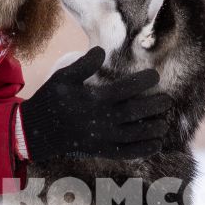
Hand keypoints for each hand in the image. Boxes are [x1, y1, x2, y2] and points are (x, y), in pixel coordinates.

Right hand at [19, 47, 170, 161]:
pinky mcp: (100, 150)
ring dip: (152, 129)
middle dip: (154, 106)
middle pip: (134, 112)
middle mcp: (101, 119)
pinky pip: (126, 152)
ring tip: (165, 122)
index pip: (125, 89)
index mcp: (94, 99)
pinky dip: (142, 150)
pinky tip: (156, 145)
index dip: (142, 82)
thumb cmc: (51, 99)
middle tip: (168, 100)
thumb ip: (82, 65)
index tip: (155, 76)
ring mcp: (102, 138)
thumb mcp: (62, 77)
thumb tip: (101, 51)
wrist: (36, 130)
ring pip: (134, 134)